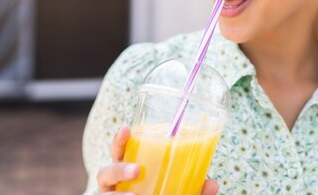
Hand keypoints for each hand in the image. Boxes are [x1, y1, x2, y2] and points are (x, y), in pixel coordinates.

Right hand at [97, 125, 218, 194]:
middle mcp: (115, 185)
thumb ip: (194, 187)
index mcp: (129, 169)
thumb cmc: (164, 194)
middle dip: (118, 169)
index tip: (127, 128)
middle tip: (137, 170)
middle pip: (105, 173)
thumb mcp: (181, 190)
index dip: (120, 139)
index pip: (120, 151)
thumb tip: (212, 183)